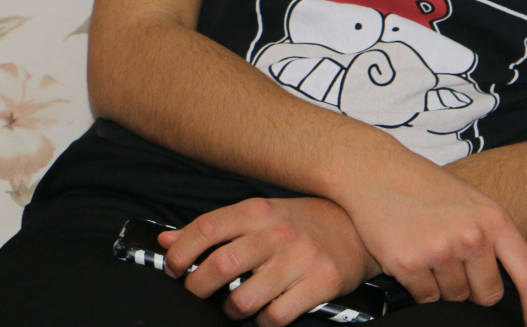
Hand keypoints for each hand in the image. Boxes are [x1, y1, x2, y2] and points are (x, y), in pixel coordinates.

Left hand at [159, 196, 377, 326]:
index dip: (181, 253)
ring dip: (233, 309)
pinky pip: (275, 317)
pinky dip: (264, 321)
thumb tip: (165, 241)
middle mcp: (279, 232)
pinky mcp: (321, 283)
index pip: (206, 228)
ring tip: (240, 302)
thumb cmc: (305, 223)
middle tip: (202, 291)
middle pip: (220, 266)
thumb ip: (215, 228)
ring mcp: (301, 258)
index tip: (175, 269)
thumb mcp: (262, 215)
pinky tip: (269, 310)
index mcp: (260, 211)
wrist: (360, 229)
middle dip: (199, 287)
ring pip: (243, 299)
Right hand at [331, 152, 526, 326]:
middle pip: (488, 294)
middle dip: (475, 291)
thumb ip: (507, 240)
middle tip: (456, 264)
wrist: (380, 172)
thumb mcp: (477, 204)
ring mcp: (440, 250)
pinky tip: (413, 258)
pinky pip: (426, 298)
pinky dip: (420, 287)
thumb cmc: (432, 189)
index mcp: (495, 220)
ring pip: (454, 297)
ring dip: (444, 286)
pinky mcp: (409, 263)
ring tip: (430, 251)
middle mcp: (472, 236)